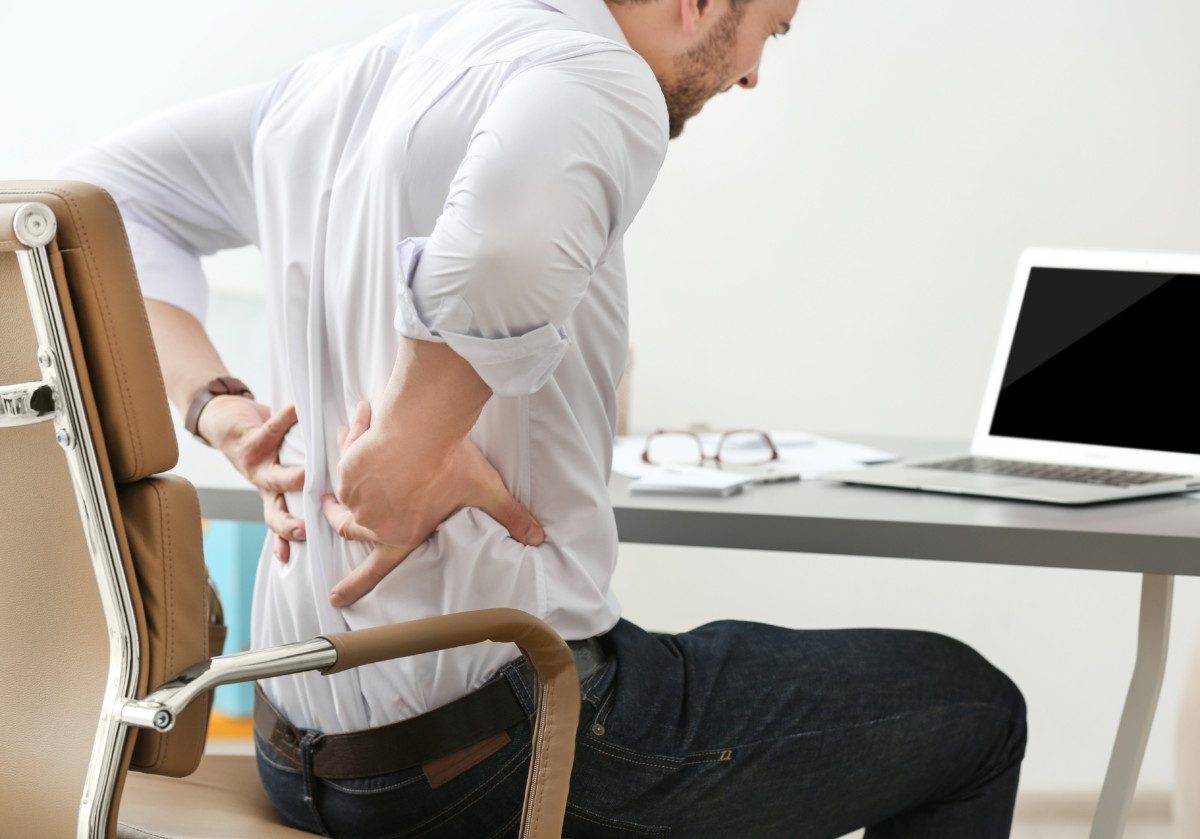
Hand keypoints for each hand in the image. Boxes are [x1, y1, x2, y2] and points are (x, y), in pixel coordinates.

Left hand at [199, 396, 305, 561]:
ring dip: (292, 479)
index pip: (280, 525)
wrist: (223, 423)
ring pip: (274, 478)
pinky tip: (300, 408)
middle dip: (289, 525)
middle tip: (306, 531)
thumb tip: (351, 481)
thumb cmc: (262, 448)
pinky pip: (272, 429)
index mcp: (272, 496)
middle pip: (274, 513)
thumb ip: (305, 479)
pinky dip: (288, 417)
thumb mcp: (278, 468)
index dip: (287, 540)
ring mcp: (255, 466)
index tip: (308, 547)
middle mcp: (263, 487)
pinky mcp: (250, 441)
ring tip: (310, 475)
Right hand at [321, 400, 544, 606]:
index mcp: (401, 535)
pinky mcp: (347, 467)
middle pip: (347, 528)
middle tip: (331, 508)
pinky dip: (353, 440)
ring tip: (358, 445)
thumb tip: (539, 539)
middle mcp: (373, 520)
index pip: (374, 570)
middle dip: (336, 518)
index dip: (353, 586)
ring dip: (351, 470)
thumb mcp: (485, 492)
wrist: (421, 430)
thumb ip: (510, 516)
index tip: (335, 598)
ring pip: (344, 488)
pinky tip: (364, 422)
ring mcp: (356, 495)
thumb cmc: (451, 463)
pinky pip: (346, 454)